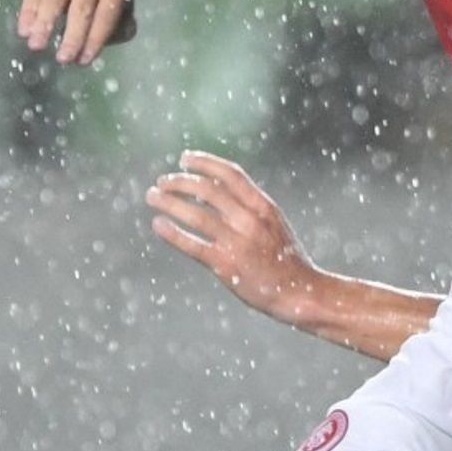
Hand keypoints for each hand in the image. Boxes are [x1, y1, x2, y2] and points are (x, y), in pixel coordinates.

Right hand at [17, 0, 138, 65]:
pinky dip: (29, 11)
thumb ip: (118, 27)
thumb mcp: (125, 6)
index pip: (106, 14)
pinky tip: (24, 31)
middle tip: (63, 59)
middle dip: (73, 35)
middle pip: (81, 7)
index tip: (84, 60)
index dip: (95, 39)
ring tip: (36, 45)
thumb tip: (93, 44)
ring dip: (44, 22)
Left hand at [146, 151, 315, 321]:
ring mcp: (238, 242)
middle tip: (162, 182)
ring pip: (196, 215)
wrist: (299, 292)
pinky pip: (193, 245)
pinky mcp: (226, 265)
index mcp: (264, 206)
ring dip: (169, 202)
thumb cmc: (285, 259)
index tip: (184, 158)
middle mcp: (250, 220)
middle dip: (180, 181)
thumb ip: (250, 207)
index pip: (230, 174)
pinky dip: (172, 233)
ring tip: (152, 197)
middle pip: (208, 190)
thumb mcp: (274, 224)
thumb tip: (216, 190)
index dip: (204, 162)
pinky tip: (158, 224)